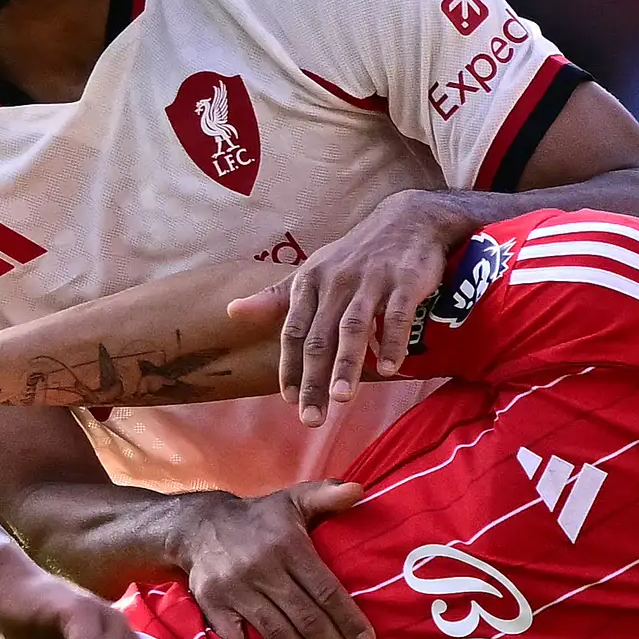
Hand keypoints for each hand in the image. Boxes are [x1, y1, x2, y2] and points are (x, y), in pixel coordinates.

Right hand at [174, 483, 372, 638]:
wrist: (197, 527)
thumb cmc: (258, 519)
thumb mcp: (292, 499)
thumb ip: (326, 495)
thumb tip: (359, 491)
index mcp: (287, 545)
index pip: (324, 590)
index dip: (347, 619)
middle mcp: (262, 570)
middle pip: (305, 618)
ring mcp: (236, 592)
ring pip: (277, 634)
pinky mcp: (214, 608)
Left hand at [278, 193, 466, 423]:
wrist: (407, 220)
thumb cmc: (353, 256)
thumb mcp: (311, 272)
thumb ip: (275, 298)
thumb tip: (232, 312)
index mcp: (310, 282)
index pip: (294, 331)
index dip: (290, 366)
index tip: (289, 399)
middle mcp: (337, 282)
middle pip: (320, 337)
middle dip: (313, 380)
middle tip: (311, 418)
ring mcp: (371, 281)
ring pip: (354, 328)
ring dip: (347, 364)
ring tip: (341, 398)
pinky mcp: (405, 280)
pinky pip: (397, 315)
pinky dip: (393, 341)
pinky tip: (388, 369)